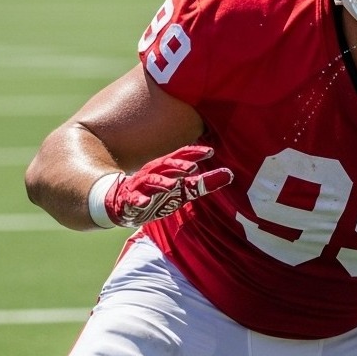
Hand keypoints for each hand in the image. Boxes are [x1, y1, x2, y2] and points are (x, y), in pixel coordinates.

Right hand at [100, 146, 233, 227]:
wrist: (125, 204)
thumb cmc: (159, 195)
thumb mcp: (183, 190)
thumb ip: (204, 183)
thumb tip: (230, 174)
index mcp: (167, 168)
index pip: (181, 156)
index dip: (194, 153)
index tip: (210, 151)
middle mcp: (153, 173)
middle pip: (166, 166)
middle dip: (178, 165)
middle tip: (192, 167)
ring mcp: (140, 185)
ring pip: (150, 180)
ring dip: (161, 182)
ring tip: (173, 185)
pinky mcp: (130, 200)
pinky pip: (133, 199)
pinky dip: (138, 200)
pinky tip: (144, 203)